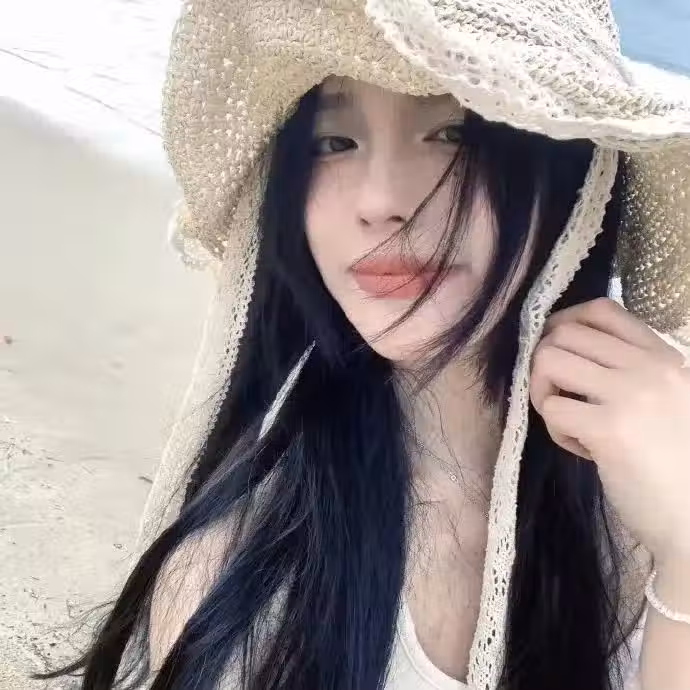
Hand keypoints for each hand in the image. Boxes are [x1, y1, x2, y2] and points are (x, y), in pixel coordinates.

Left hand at [529, 297, 689, 565]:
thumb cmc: (681, 464)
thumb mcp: (670, 400)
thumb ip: (633, 372)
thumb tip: (565, 350)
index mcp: (664, 356)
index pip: (601, 309)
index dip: (564, 323)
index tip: (558, 351)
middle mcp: (648, 367)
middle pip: (564, 332)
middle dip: (545, 363)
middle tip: (560, 397)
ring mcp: (630, 396)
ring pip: (548, 361)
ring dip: (543, 391)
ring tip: (568, 421)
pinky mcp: (609, 429)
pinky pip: (551, 408)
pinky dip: (554, 429)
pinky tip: (583, 450)